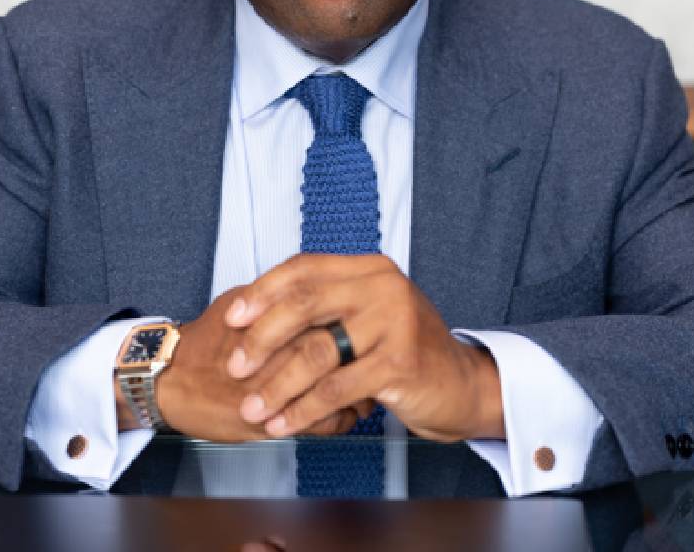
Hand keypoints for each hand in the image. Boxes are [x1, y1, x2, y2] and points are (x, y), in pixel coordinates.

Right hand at [145, 288, 373, 440]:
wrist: (170, 379)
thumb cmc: (205, 340)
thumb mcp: (240, 301)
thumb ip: (278, 294)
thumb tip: (316, 285)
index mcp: (273, 319)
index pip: (330, 317)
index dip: (353, 323)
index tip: (365, 327)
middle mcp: (276, 353)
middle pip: (339, 354)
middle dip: (362, 359)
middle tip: (375, 359)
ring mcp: (274, 390)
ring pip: (336, 393)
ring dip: (357, 393)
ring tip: (365, 392)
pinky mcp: (268, 423)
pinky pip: (321, 426)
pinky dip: (340, 422)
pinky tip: (346, 416)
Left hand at [224, 253, 505, 441]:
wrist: (461, 385)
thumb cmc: (404, 351)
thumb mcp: (368, 315)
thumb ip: (327, 306)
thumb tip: (256, 314)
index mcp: (369, 268)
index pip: (304, 268)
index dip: (263, 291)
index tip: (232, 317)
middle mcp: (383, 286)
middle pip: (305, 303)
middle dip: (262, 337)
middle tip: (235, 367)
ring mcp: (395, 322)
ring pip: (317, 352)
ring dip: (277, 385)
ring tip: (252, 408)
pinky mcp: (400, 363)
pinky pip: (337, 388)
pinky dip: (304, 410)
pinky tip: (283, 424)